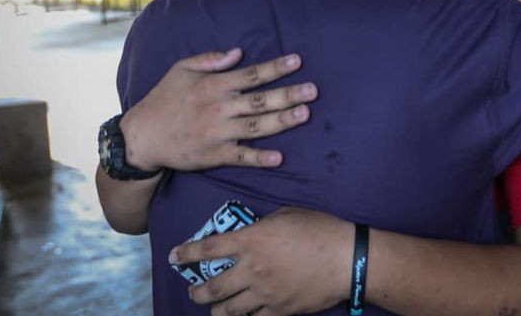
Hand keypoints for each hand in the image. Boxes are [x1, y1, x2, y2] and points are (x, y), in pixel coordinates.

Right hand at [122, 48, 317, 172]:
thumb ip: (209, 59)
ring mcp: (218, 132)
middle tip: (313, 90)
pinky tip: (279, 157)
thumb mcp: (180, 70)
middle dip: (288, 94)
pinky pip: (241, 157)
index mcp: (213, 85)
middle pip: (259, 100)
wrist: (142, 137)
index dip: (275, 68)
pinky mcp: (214, 155)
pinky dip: (259, 158)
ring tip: (305, 114)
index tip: (297, 61)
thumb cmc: (163, 99)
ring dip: (281, 121)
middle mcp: (219, 107)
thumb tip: (238, 52)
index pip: (251, 74)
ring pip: (256, 126)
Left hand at [170, 207, 352, 315]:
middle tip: (194, 290)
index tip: (173, 256)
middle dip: (196, 291)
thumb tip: (252, 234)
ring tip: (215, 307)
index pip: (208, 248)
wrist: (347, 258)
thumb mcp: (286, 215)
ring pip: (227, 310)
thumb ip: (263, 226)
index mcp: (251, 241)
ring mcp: (264, 293)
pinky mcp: (279, 310)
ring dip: (216, 309)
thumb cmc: (320, 228)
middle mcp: (252, 269)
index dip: (186, 253)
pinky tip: (244, 315)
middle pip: (211, 287)